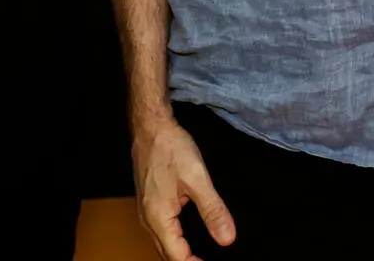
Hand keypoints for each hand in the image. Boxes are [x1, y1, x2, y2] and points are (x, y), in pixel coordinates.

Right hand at [132, 116, 235, 260]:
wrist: (151, 127)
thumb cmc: (170, 148)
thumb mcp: (197, 178)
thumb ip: (213, 210)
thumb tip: (227, 238)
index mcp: (158, 218)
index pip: (177, 256)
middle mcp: (148, 220)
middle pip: (167, 254)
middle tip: (211, 260)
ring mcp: (146, 212)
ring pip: (163, 243)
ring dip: (181, 253)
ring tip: (201, 256)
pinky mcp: (149, 203)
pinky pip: (161, 231)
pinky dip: (175, 240)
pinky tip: (188, 238)